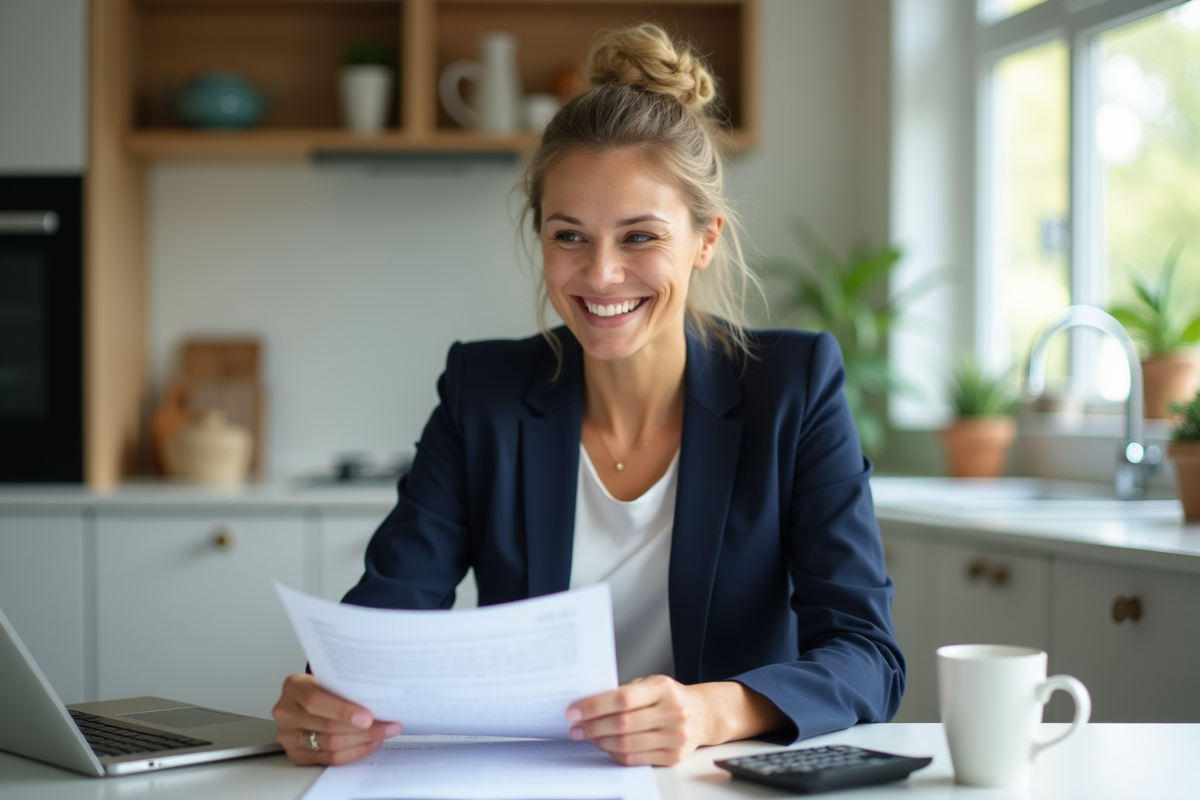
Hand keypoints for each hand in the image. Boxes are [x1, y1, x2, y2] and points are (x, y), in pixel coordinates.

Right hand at [272, 673, 401, 765]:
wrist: (303, 700)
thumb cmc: (321, 686)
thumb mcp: (328, 678)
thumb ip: (345, 687)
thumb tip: (380, 699)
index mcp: (293, 687)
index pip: (316, 700)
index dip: (342, 711)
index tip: (368, 717)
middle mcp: (286, 712)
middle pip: (326, 727)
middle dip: (363, 729)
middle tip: (387, 726)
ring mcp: (288, 735)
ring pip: (330, 745)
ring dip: (362, 741)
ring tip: (382, 734)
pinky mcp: (296, 754)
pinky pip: (328, 759)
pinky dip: (353, 752)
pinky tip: (369, 743)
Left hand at [565, 675, 709, 765]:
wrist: (702, 715)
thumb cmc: (669, 698)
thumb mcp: (651, 684)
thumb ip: (625, 692)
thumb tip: (587, 705)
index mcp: (663, 689)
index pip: (623, 699)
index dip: (594, 706)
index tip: (574, 711)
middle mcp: (672, 712)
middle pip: (622, 724)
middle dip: (592, 727)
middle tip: (575, 728)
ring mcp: (675, 737)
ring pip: (627, 744)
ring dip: (601, 741)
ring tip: (589, 736)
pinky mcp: (673, 756)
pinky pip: (636, 759)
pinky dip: (615, 753)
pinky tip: (606, 746)